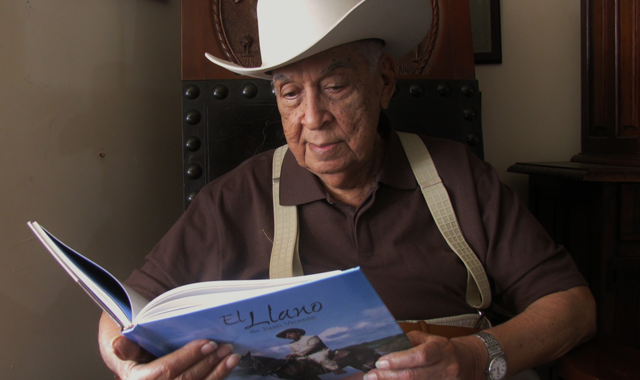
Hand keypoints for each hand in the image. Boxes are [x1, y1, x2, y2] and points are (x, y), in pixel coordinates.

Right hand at [99, 312, 239, 379]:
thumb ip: (127, 347)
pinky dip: (216, 379)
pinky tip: (227, 369)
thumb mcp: (127, 351)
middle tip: (225, 347)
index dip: (188, 357)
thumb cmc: (135, 360)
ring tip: (232, 357)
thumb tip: (119, 342)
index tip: (207, 343)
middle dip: (208, 363)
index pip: (166, 370)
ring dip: (218, 373)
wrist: (138, 375)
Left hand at [363, 331, 485, 379]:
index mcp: (441, 349)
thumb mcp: (428, 338)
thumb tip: (384, 344)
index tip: (380, 362)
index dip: (399, 360)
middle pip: (415, 376)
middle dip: (389, 377)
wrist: (468, 361)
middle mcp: (446, 367)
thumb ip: (408, 340)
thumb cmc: (442, 348)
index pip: (420, 356)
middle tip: (371, 376)